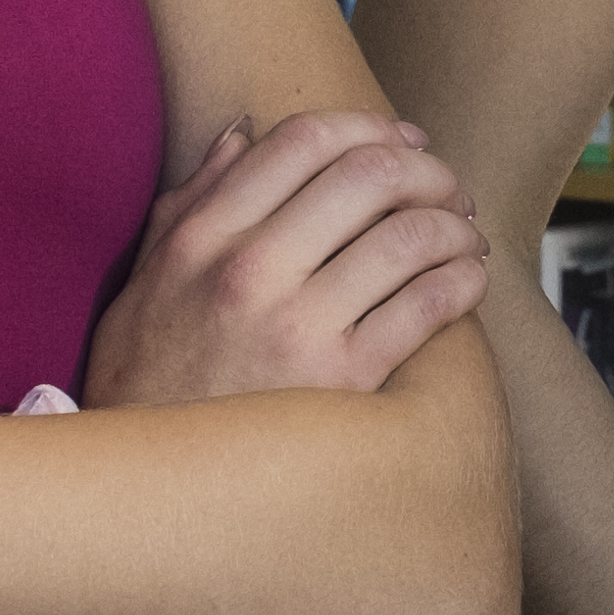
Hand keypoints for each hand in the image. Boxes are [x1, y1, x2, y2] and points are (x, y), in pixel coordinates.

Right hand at [80, 109, 490, 406]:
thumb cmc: (148, 381)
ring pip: (411, 234)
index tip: (401, 140)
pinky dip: (463, 278)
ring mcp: (298, 323)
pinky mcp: (344, 380)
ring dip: (456, 224)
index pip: (305, 139)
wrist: (149, 488)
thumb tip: (241, 132)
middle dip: (428, 170)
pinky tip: (467, 281)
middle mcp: (250, 268)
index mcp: (203, 235)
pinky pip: (429, 303)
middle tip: (448, 188)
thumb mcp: (147, 280)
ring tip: (465, 235)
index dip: (370, 126)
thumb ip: (192, 200)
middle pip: (370, 173)